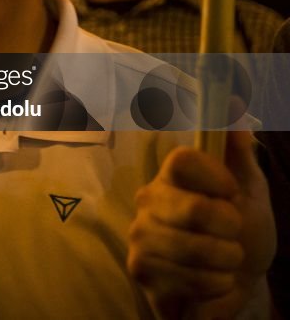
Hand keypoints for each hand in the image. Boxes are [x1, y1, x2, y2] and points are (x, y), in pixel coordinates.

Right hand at [127, 132, 274, 318]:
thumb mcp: (249, 189)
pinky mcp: (139, 269)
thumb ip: (238, 149)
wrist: (235, 283)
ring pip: (194, 249)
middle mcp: (147, 200)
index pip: (183, 160)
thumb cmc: (240, 233)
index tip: (231, 192)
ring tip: (223, 261)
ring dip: (225, 261)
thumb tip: (233, 102)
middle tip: (232, 234)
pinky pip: (188, 278)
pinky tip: (207, 281)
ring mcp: (140, 235)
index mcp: (171, 176)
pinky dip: (212, 285)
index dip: (216, 178)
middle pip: (194, 209)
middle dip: (230, 229)